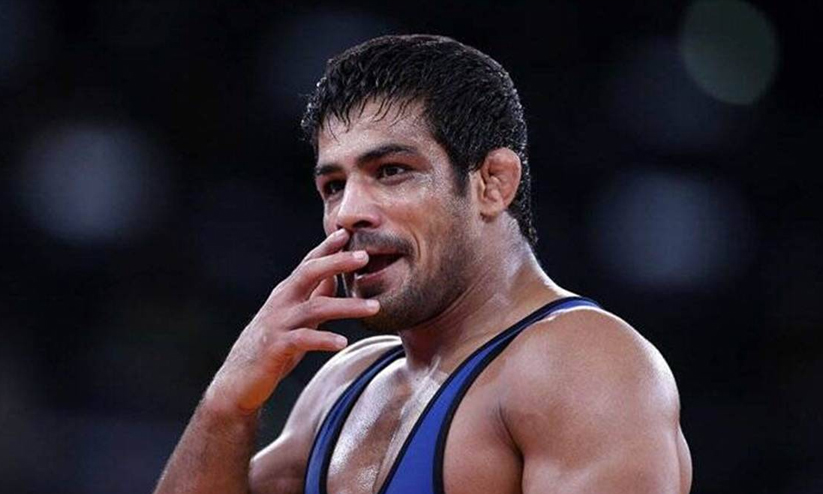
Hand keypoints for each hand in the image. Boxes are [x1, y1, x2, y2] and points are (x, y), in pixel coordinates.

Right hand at [205, 229, 377, 415]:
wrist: (239, 380)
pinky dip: (324, 339)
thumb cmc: (272, 345)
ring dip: (347, 306)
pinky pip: (303, 339)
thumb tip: (335, 277)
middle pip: (309, 273)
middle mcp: (281, 302)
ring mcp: (278, 323)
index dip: (327, 247)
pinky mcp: (276, 347)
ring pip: (315, 307)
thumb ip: (313, 297)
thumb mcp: (295, 317)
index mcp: (287, 293)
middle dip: (337, 262)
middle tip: (364, 256)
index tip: (346, 232)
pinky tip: (342, 342)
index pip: (308, 263)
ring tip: (375, 307)